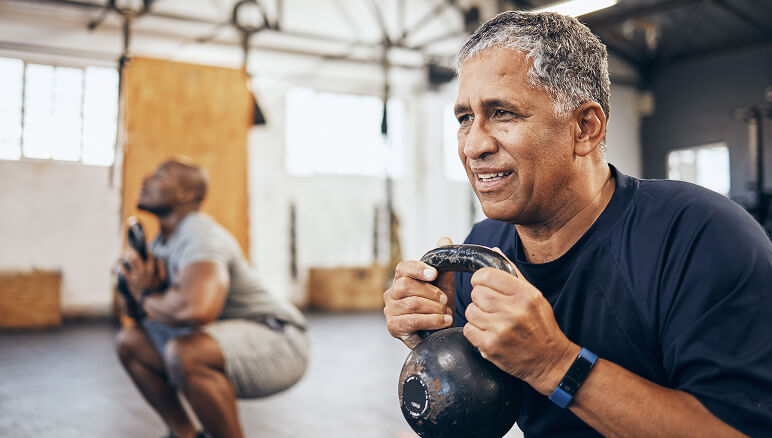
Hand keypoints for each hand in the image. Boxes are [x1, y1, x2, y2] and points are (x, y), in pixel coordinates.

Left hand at [118, 248, 165, 301]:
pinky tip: (119, 264)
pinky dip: (121, 266)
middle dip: (133, 251)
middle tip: (130, 248)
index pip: (149, 256)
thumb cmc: (156, 288)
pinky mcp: (130, 280)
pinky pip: (124, 270)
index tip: (145, 251)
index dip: (147, 252)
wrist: (148, 298)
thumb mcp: (162, 279)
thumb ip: (162, 268)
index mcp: (151, 269)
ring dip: (126, 256)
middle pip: (136, 256)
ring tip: (124, 254)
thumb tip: (159, 260)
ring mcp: (136, 275)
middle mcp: (143, 270)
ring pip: (130, 261)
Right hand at [384, 237, 455, 348]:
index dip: (417, 268)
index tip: (433, 273)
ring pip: (411, 303)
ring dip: (434, 309)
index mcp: (401, 279)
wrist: (437, 334)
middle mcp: (391, 293)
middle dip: (430, 292)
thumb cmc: (437, 309)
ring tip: (448, 313)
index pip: (403, 268)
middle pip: (406, 285)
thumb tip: (445, 239)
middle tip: (445, 300)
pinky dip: (432, 320)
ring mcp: (390, 310)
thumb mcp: (443, 287)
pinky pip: (412, 320)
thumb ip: (443, 267)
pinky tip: (444, 322)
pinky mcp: (393, 327)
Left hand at [462, 248, 579, 394]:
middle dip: (479, 299)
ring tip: (491, 321)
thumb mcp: (534, 296)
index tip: (482, 284)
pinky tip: (488, 333)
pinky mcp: (491, 346)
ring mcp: (501, 329)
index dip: (480, 279)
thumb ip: (512, 273)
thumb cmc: (541, 326)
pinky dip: (475, 332)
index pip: (487, 275)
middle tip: (490, 307)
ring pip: (470, 311)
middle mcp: (513, 310)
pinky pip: (469, 330)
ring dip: (477, 316)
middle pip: (476, 293)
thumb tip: (494, 251)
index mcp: (525, 294)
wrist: (550, 360)